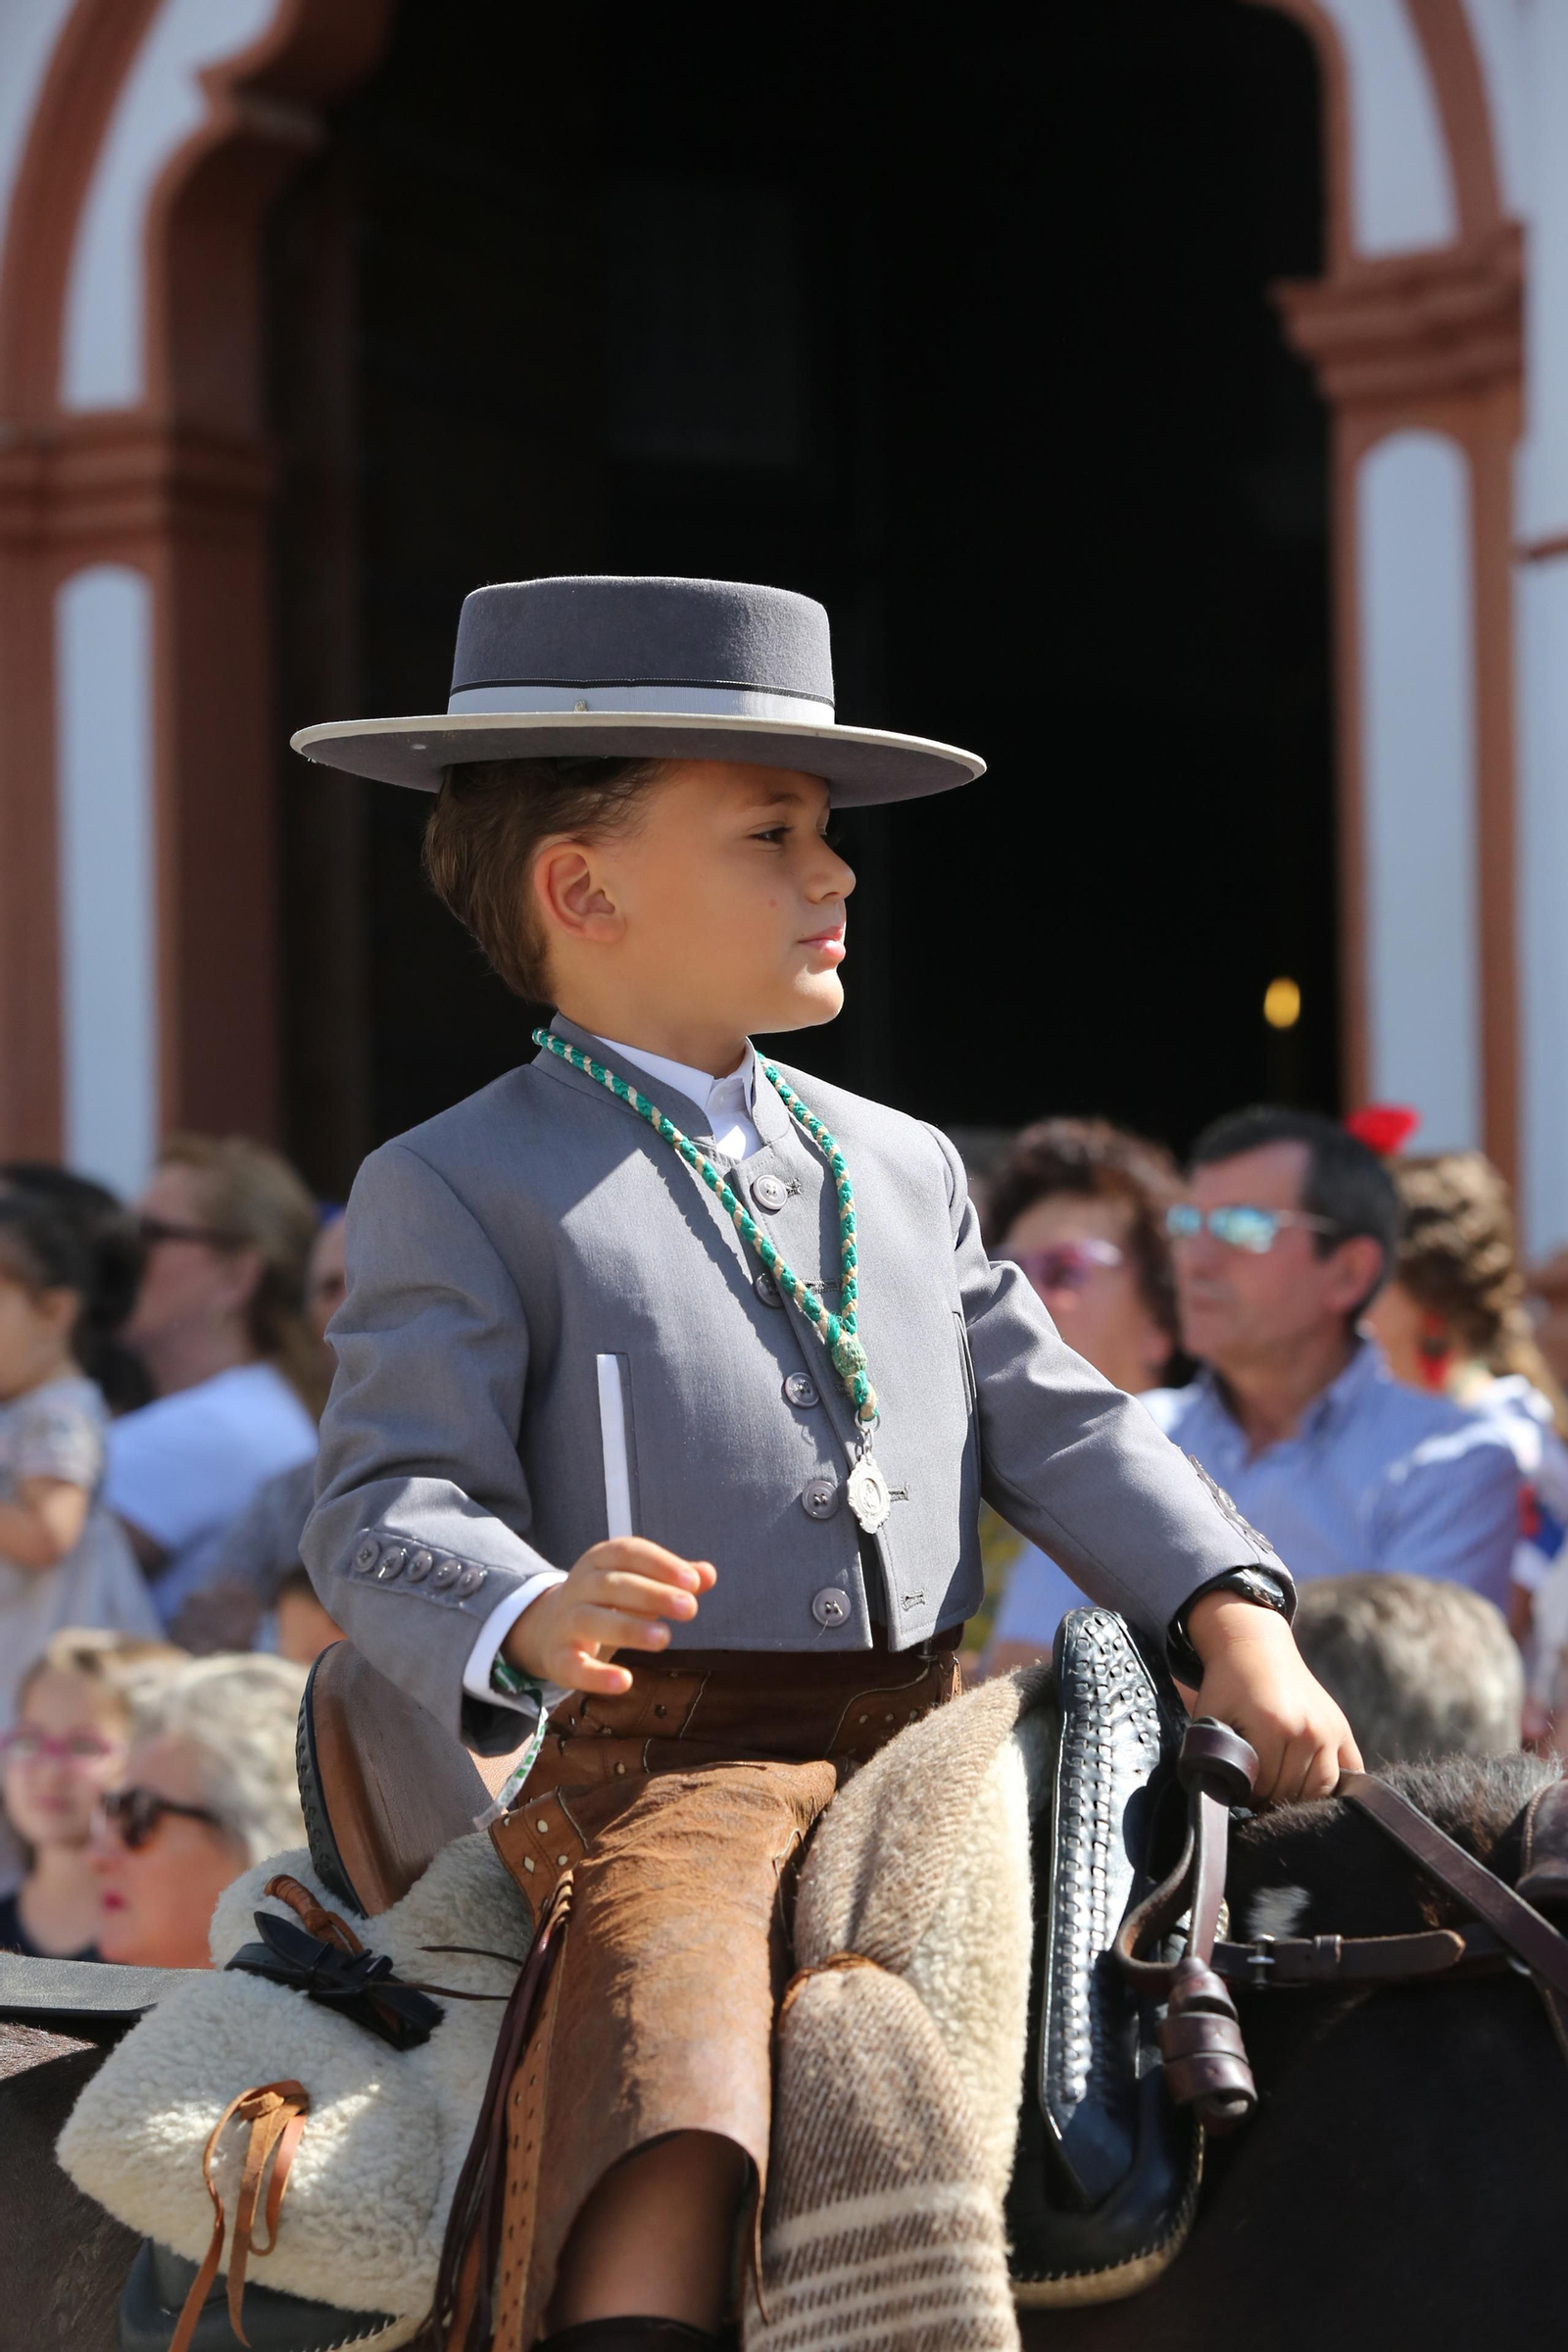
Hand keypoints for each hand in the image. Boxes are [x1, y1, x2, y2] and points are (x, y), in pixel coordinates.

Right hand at [503, 1537, 715, 1696]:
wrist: (548, 1627)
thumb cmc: (607, 1601)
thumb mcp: (637, 1582)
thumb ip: (672, 1579)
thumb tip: (708, 1574)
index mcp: (600, 1560)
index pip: (629, 1553)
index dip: (661, 1564)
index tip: (693, 1582)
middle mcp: (579, 1586)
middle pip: (613, 1585)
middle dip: (653, 1595)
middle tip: (690, 1608)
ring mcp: (566, 1621)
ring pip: (592, 1620)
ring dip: (629, 1628)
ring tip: (665, 1638)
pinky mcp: (559, 1658)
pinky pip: (574, 1665)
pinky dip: (597, 1675)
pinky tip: (624, 1682)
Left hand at [1186, 1590, 1361, 1803]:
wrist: (1256, 1650)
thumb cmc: (1227, 1687)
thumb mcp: (1210, 1717)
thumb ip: (1213, 1756)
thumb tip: (1221, 1794)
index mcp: (1272, 1725)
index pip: (1264, 1786)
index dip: (1247, 1795)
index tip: (1236, 1792)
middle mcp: (1307, 1729)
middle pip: (1293, 1790)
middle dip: (1271, 1800)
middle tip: (1255, 1796)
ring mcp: (1329, 1729)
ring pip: (1322, 1788)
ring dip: (1300, 1799)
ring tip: (1279, 1793)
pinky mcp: (1342, 1728)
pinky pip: (1349, 1771)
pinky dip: (1335, 1788)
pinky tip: (1315, 1791)